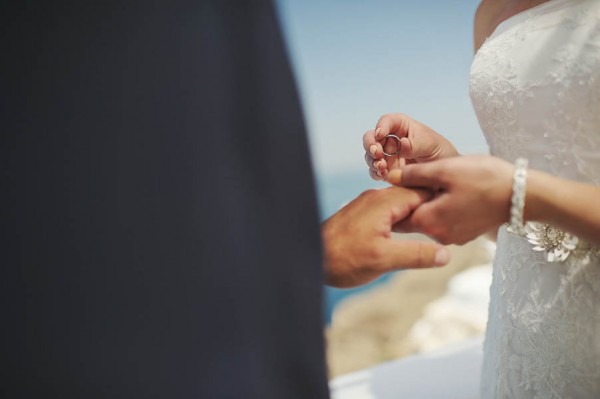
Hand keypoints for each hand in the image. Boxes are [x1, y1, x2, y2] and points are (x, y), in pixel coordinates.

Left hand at [322, 187, 450, 287]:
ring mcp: (367, 208)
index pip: (422, 193)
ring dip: (417, 217)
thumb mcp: (383, 259)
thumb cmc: (342, 258)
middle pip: (413, 198)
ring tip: (438, 231)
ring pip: (401, 207)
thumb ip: (416, 254)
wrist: (307, 258)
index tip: (461, 210)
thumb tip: (446, 254)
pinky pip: (389, 214)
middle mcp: (376, 199)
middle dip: (432, 209)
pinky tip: (410, 236)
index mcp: (384, 202)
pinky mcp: (361, 218)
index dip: (442, 202)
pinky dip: (403, 222)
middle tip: (455, 223)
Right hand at [363, 113, 458, 179]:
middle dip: (370, 144)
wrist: (446, 176)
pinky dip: (375, 172)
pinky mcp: (387, 171)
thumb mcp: (432, 145)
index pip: (387, 121)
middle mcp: (391, 140)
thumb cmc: (441, 153)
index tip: (380, 134)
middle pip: (372, 137)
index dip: (381, 126)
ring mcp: (387, 156)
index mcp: (402, 127)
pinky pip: (375, 171)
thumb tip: (401, 144)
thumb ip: (415, 145)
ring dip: (372, 159)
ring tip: (382, 166)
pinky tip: (382, 174)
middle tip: (377, 153)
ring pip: (370, 155)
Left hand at [389, 155, 512, 244]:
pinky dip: (441, 209)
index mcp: (428, 222)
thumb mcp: (444, 170)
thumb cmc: (484, 178)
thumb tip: (389, 177)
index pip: (397, 212)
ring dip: (426, 204)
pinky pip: (443, 221)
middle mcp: (438, 236)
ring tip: (434, 183)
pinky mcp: (464, 235)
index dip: (394, 195)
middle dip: (409, 200)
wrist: (522, 195)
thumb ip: (413, 175)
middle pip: (411, 217)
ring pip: (428, 219)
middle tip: (413, 178)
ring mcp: (452, 238)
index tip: (397, 180)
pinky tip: (450, 192)